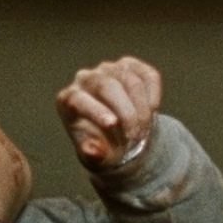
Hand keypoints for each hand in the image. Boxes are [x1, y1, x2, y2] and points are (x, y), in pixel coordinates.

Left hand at [54, 56, 161, 171]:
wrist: (118, 135)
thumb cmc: (101, 145)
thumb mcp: (96, 157)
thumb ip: (93, 154)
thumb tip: (94, 151)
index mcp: (68, 99)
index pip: (77, 99)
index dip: (96, 110)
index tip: (113, 125)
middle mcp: (85, 78)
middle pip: (106, 86)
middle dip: (126, 113)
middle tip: (136, 136)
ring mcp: (108, 69)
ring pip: (130, 81)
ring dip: (142, 109)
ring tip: (143, 131)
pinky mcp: (130, 66)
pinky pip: (147, 75)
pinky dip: (153, 96)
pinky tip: (152, 112)